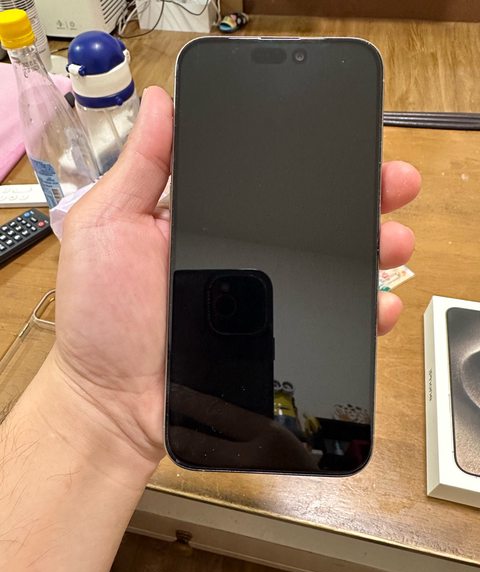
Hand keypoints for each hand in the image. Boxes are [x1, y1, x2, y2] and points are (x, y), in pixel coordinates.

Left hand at [51, 86, 419, 468]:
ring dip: (370, 249)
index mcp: (204, 221)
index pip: (264, 181)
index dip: (305, 160)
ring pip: (328, 268)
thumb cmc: (102, 317)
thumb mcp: (107, 228)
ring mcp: (262, 300)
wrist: (115, 403)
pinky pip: (329, 321)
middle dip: (357, 198)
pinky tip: (379, 301)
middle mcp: (240, 256)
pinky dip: (362, 312)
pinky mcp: (276, 341)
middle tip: (392, 183)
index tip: (341, 140)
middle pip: (309, 221)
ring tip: (394, 239)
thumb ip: (137, 169)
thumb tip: (161, 102)